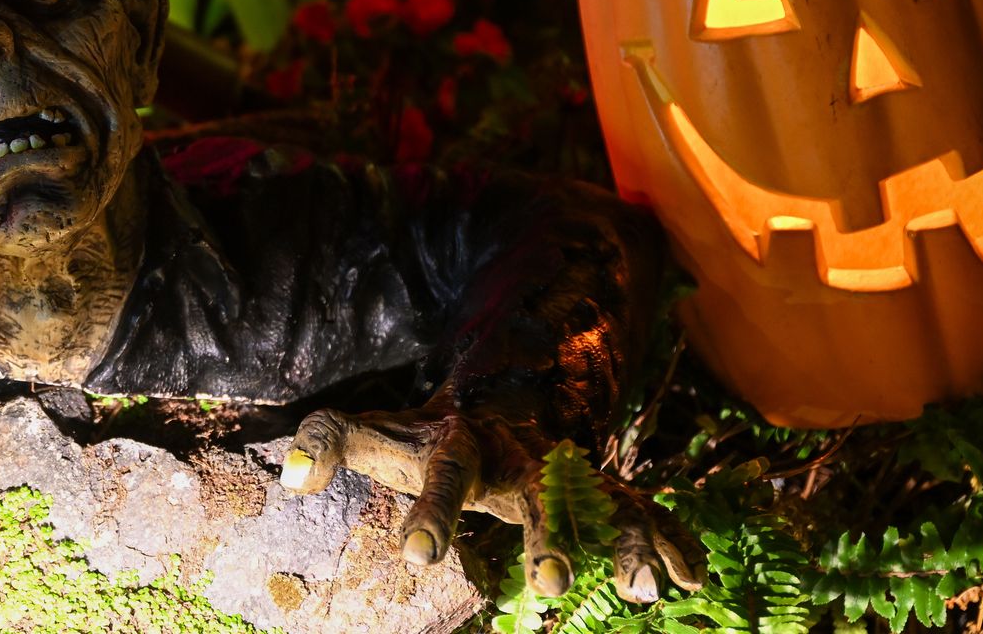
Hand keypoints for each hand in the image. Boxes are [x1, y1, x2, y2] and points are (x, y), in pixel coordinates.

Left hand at [279, 390, 704, 603]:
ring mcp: (568, 469)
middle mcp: (519, 455)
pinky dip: (670, 539)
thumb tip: (290, 476)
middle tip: (550, 585)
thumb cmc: (423, 434)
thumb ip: (324, 441)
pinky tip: (692, 580)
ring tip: (641, 592)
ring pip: (602, 500)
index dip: (432, 514)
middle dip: (545, 535)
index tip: (418, 555)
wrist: (502, 391)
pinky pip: (643, 508)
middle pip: (535, 494)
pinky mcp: (604, 486)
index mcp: (459, 443)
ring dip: (623, 542)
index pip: (442, 476)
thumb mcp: (373, 430)